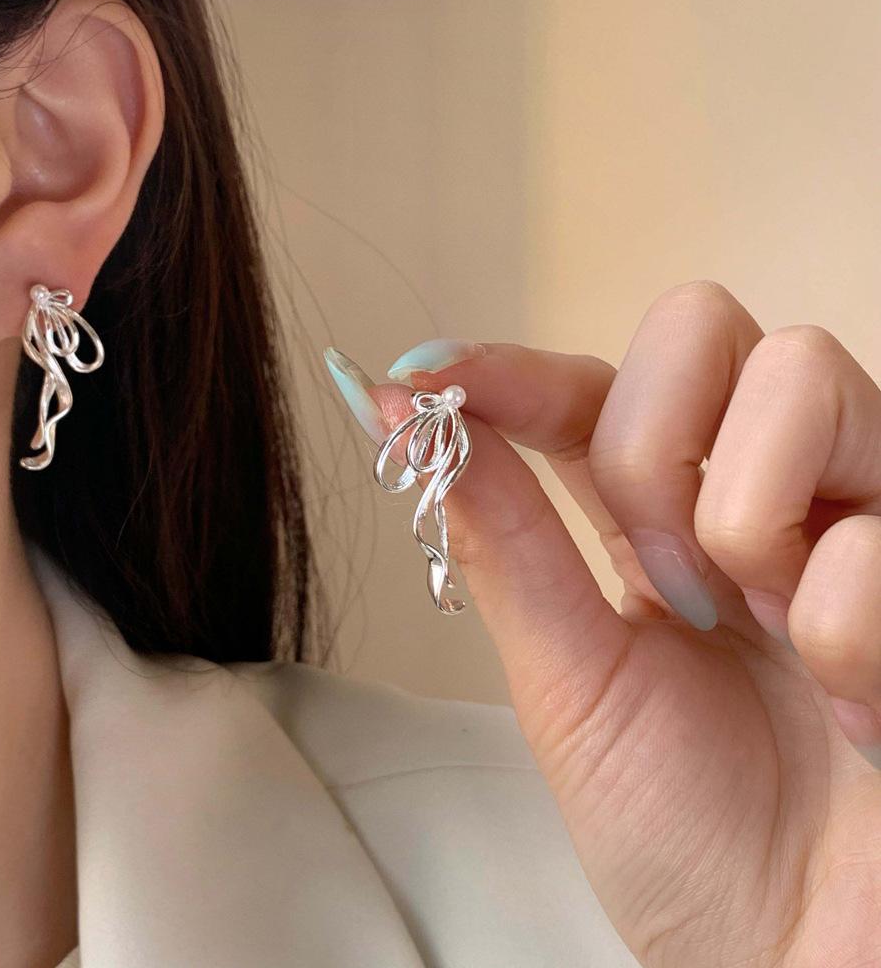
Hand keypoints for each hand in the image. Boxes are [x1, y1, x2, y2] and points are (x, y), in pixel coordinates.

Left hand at [331, 281, 880, 966]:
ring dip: (740, 515)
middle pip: (699, 328)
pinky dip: (835, 628)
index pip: (589, 388)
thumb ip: (503, 539)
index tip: (426, 375)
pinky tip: (846, 706)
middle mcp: (759, 490)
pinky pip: (874, 531)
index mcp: (656, 519)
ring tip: (754, 627)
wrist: (787, 961)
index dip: (509, 371)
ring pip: (799, 373)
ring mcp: (860, 516)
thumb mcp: (566, 680)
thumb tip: (400, 415)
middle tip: (661, 575)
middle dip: (648, 443)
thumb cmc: (679, 834)